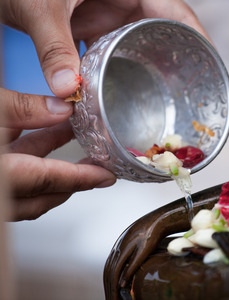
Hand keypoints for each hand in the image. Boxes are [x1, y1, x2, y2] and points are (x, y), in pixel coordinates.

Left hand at [0, 0, 208, 97]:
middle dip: (173, 58)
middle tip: (185, 89)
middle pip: (160, 31)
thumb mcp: (42, 6)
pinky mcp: (90, 27)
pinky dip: (113, 71)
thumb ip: (54, 46)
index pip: (174, 9)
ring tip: (158, 97)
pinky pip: (110, 52)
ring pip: (135, 45)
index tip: (209, 60)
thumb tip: (67, 88)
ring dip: (143, 69)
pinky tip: (115, 91)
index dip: (197, 34)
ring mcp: (106, 15)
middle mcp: (122, 1)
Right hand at [0, 88, 116, 220]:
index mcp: (1, 175)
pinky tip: (44, 133)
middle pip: (42, 195)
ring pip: (28, 187)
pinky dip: (31, 159)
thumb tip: (61, 109)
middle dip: (73, 181)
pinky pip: (13, 176)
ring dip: (52, 164)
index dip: (82, 178)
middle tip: (99, 166)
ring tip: (74, 137)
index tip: (108, 176)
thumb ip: (22, 109)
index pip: (48, 180)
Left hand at [104, 185, 219, 299]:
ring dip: (115, 285)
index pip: (109, 266)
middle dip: (109, 286)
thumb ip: (134, 253)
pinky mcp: (142, 247)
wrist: (164, 218)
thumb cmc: (155, 230)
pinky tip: (123, 285)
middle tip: (112, 299)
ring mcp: (130, 244)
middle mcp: (122, 244)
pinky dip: (125, 275)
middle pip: (110, 270)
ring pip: (116, 269)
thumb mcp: (141, 242)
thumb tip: (131, 268)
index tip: (111, 291)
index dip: (109, 280)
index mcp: (120, 243)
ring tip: (117, 297)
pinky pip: (130, 264)